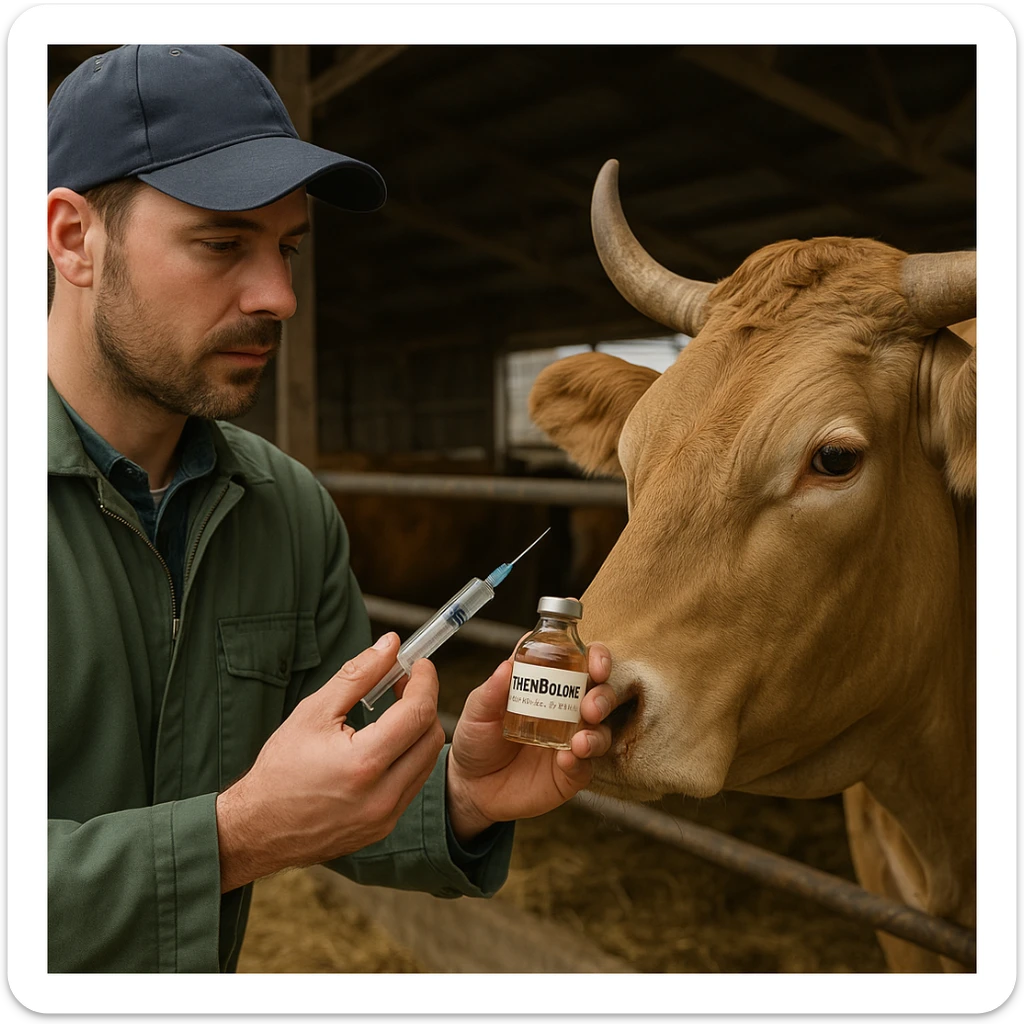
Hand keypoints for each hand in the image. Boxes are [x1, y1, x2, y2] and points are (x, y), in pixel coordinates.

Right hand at [215, 633, 444, 891]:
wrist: (258, 828)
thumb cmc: (281, 768)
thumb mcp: (314, 711)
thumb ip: (358, 674)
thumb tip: (390, 644)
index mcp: (363, 763)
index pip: (417, 713)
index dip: (424, 682)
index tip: (419, 664)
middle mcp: (383, 795)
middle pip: (431, 737)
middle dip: (425, 702)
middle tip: (403, 684)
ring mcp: (386, 816)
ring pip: (427, 761)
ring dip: (419, 730)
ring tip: (395, 710)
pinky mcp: (384, 826)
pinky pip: (414, 782)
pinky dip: (410, 756)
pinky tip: (388, 742)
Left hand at [445, 640, 615, 843]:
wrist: (471, 786)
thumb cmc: (477, 739)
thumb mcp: (477, 712)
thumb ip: (490, 691)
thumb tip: (506, 666)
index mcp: (547, 686)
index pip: (580, 662)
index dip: (595, 657)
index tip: (594, 663)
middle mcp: (565, 710)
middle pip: (601, 694)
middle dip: (603, 696)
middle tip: (590, 707)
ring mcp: (571, 742)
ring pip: (601, 731)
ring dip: (597, 732)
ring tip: (580, 741)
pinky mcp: (570, 773)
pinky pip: (586, 767)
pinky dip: (580, 762)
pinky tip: (566, 760)